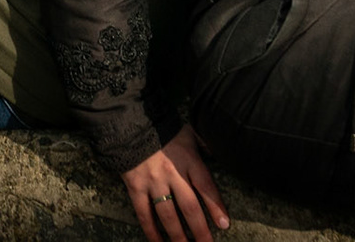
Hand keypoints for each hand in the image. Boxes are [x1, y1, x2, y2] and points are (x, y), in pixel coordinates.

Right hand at [121, 125, 228, 241]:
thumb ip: (205, 145)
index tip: (224, 225)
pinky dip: (151, 231)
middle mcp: (172, 173)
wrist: (130, 124)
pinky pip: (144, 214)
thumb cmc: (164, 129)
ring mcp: (153, 182)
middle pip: (189, 207)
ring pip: (168, 215)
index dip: (216, 207)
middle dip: (200, 230)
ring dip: (178, 236)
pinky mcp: (136, 188)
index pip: (206, 187)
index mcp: (189, 160)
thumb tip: (223, 151)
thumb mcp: (189, 133)